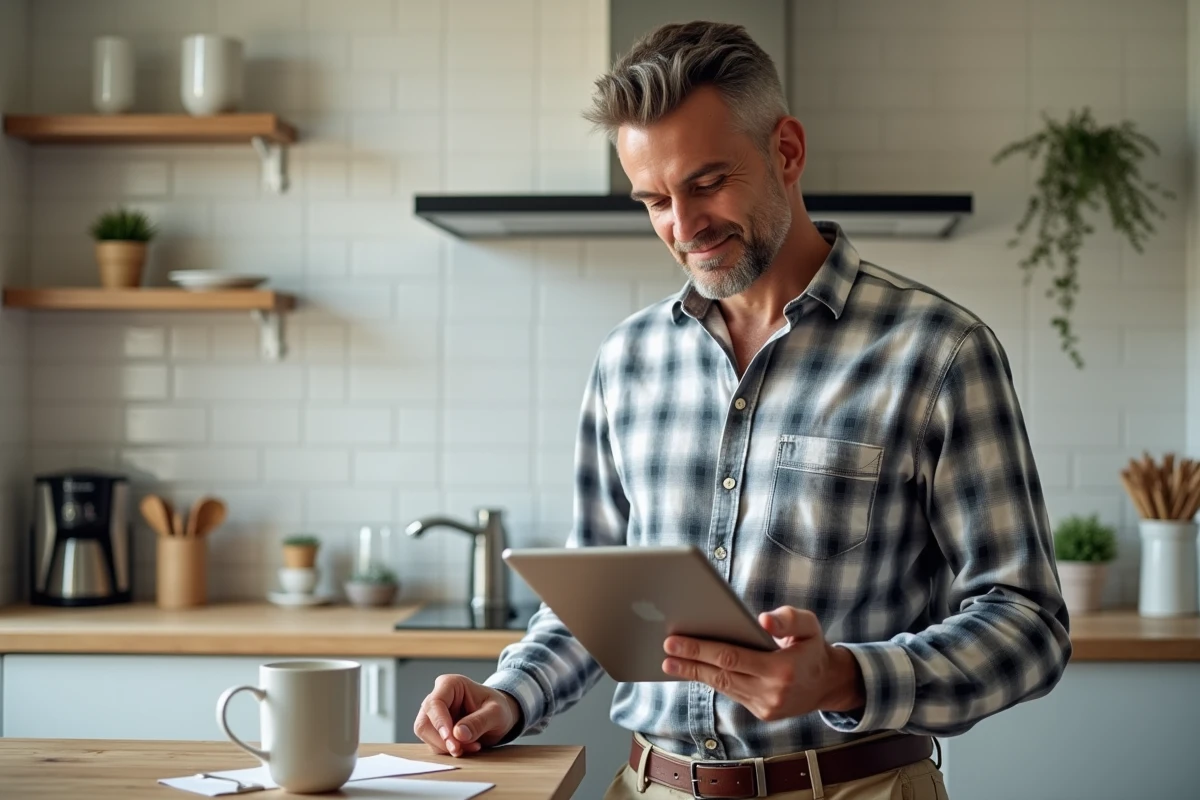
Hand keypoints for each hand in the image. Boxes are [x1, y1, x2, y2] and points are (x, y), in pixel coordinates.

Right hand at [413, 674, 521, 756]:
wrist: (498, 717)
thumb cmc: (498, 708)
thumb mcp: (496, 713)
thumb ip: (479, 722)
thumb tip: (459, 734)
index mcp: (450, 684)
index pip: (435, 703)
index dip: (439, 723)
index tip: (451, 739)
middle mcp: (438, 697)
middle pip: (425, 722)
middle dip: (442, 740)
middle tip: (461, 750)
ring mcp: (434, 714)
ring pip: (426, 735)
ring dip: (446, 747)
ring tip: (472, 747)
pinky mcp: (435, 729)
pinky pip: (434, 744)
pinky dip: (449, 750)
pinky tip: (468, 747)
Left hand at [662, 606, 864, 721]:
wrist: (828, 683)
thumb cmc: (812, 646)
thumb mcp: (809, 625)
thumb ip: (788, 618)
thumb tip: (763, 619)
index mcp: (781, 669)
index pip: (731, 657)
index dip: (700, 649)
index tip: (675, 640)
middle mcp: (771, 692)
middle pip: (721, 674)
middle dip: (690, 661)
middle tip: (665, 648)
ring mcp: (765, 706)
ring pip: (722, 686)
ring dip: (694, 673)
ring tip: (670, 660)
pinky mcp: (761, 712)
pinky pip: (730, 693)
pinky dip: (710, 680)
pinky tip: (693, 669)